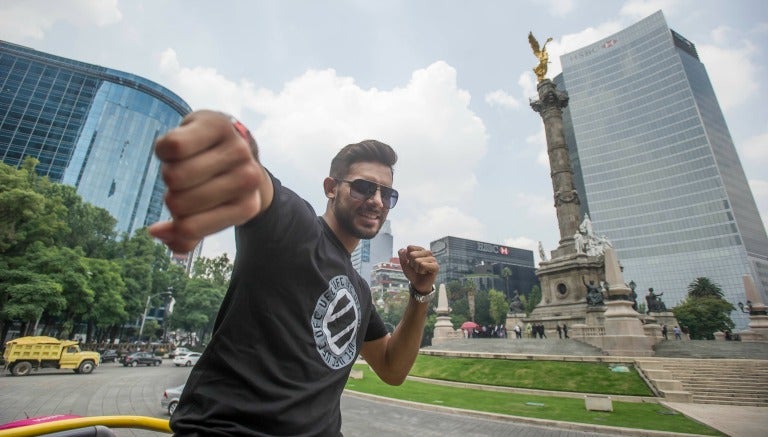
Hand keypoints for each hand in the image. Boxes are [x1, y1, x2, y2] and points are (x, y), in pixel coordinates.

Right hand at [148, 110, 270, 252]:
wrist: (233, 142)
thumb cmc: (215, 184)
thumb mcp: (206, 215)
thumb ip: (183, 235)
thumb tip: (155, 232)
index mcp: (248, 207)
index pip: (188, 228)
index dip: (176, 224)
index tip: (188, 213)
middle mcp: (248, 178)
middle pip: (178, 203)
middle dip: (172, 195)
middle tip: (189, 184)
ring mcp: (236, 148)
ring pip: (174, 176)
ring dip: (169, 172)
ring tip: (186, 164)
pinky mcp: (216, 123)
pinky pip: (174, 147)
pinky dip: (164, 150)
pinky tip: (178, 148)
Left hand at [398, 245, 438, 292]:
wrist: (417, 284)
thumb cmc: (412, 273)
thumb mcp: (404, 264)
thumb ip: (401, 256)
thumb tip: (403, 249)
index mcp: (420, 250)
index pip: (410, 248)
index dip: (407, 257)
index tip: (411, 262)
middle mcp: (427, 252)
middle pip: (412, 254)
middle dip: (412, 263)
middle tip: (416, 268)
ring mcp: (432, 259)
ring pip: (418, 261)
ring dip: (416, 268)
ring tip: (420, 271)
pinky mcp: (436, 266)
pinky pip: (424, 265)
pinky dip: (421, 270)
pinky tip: (425, 272)